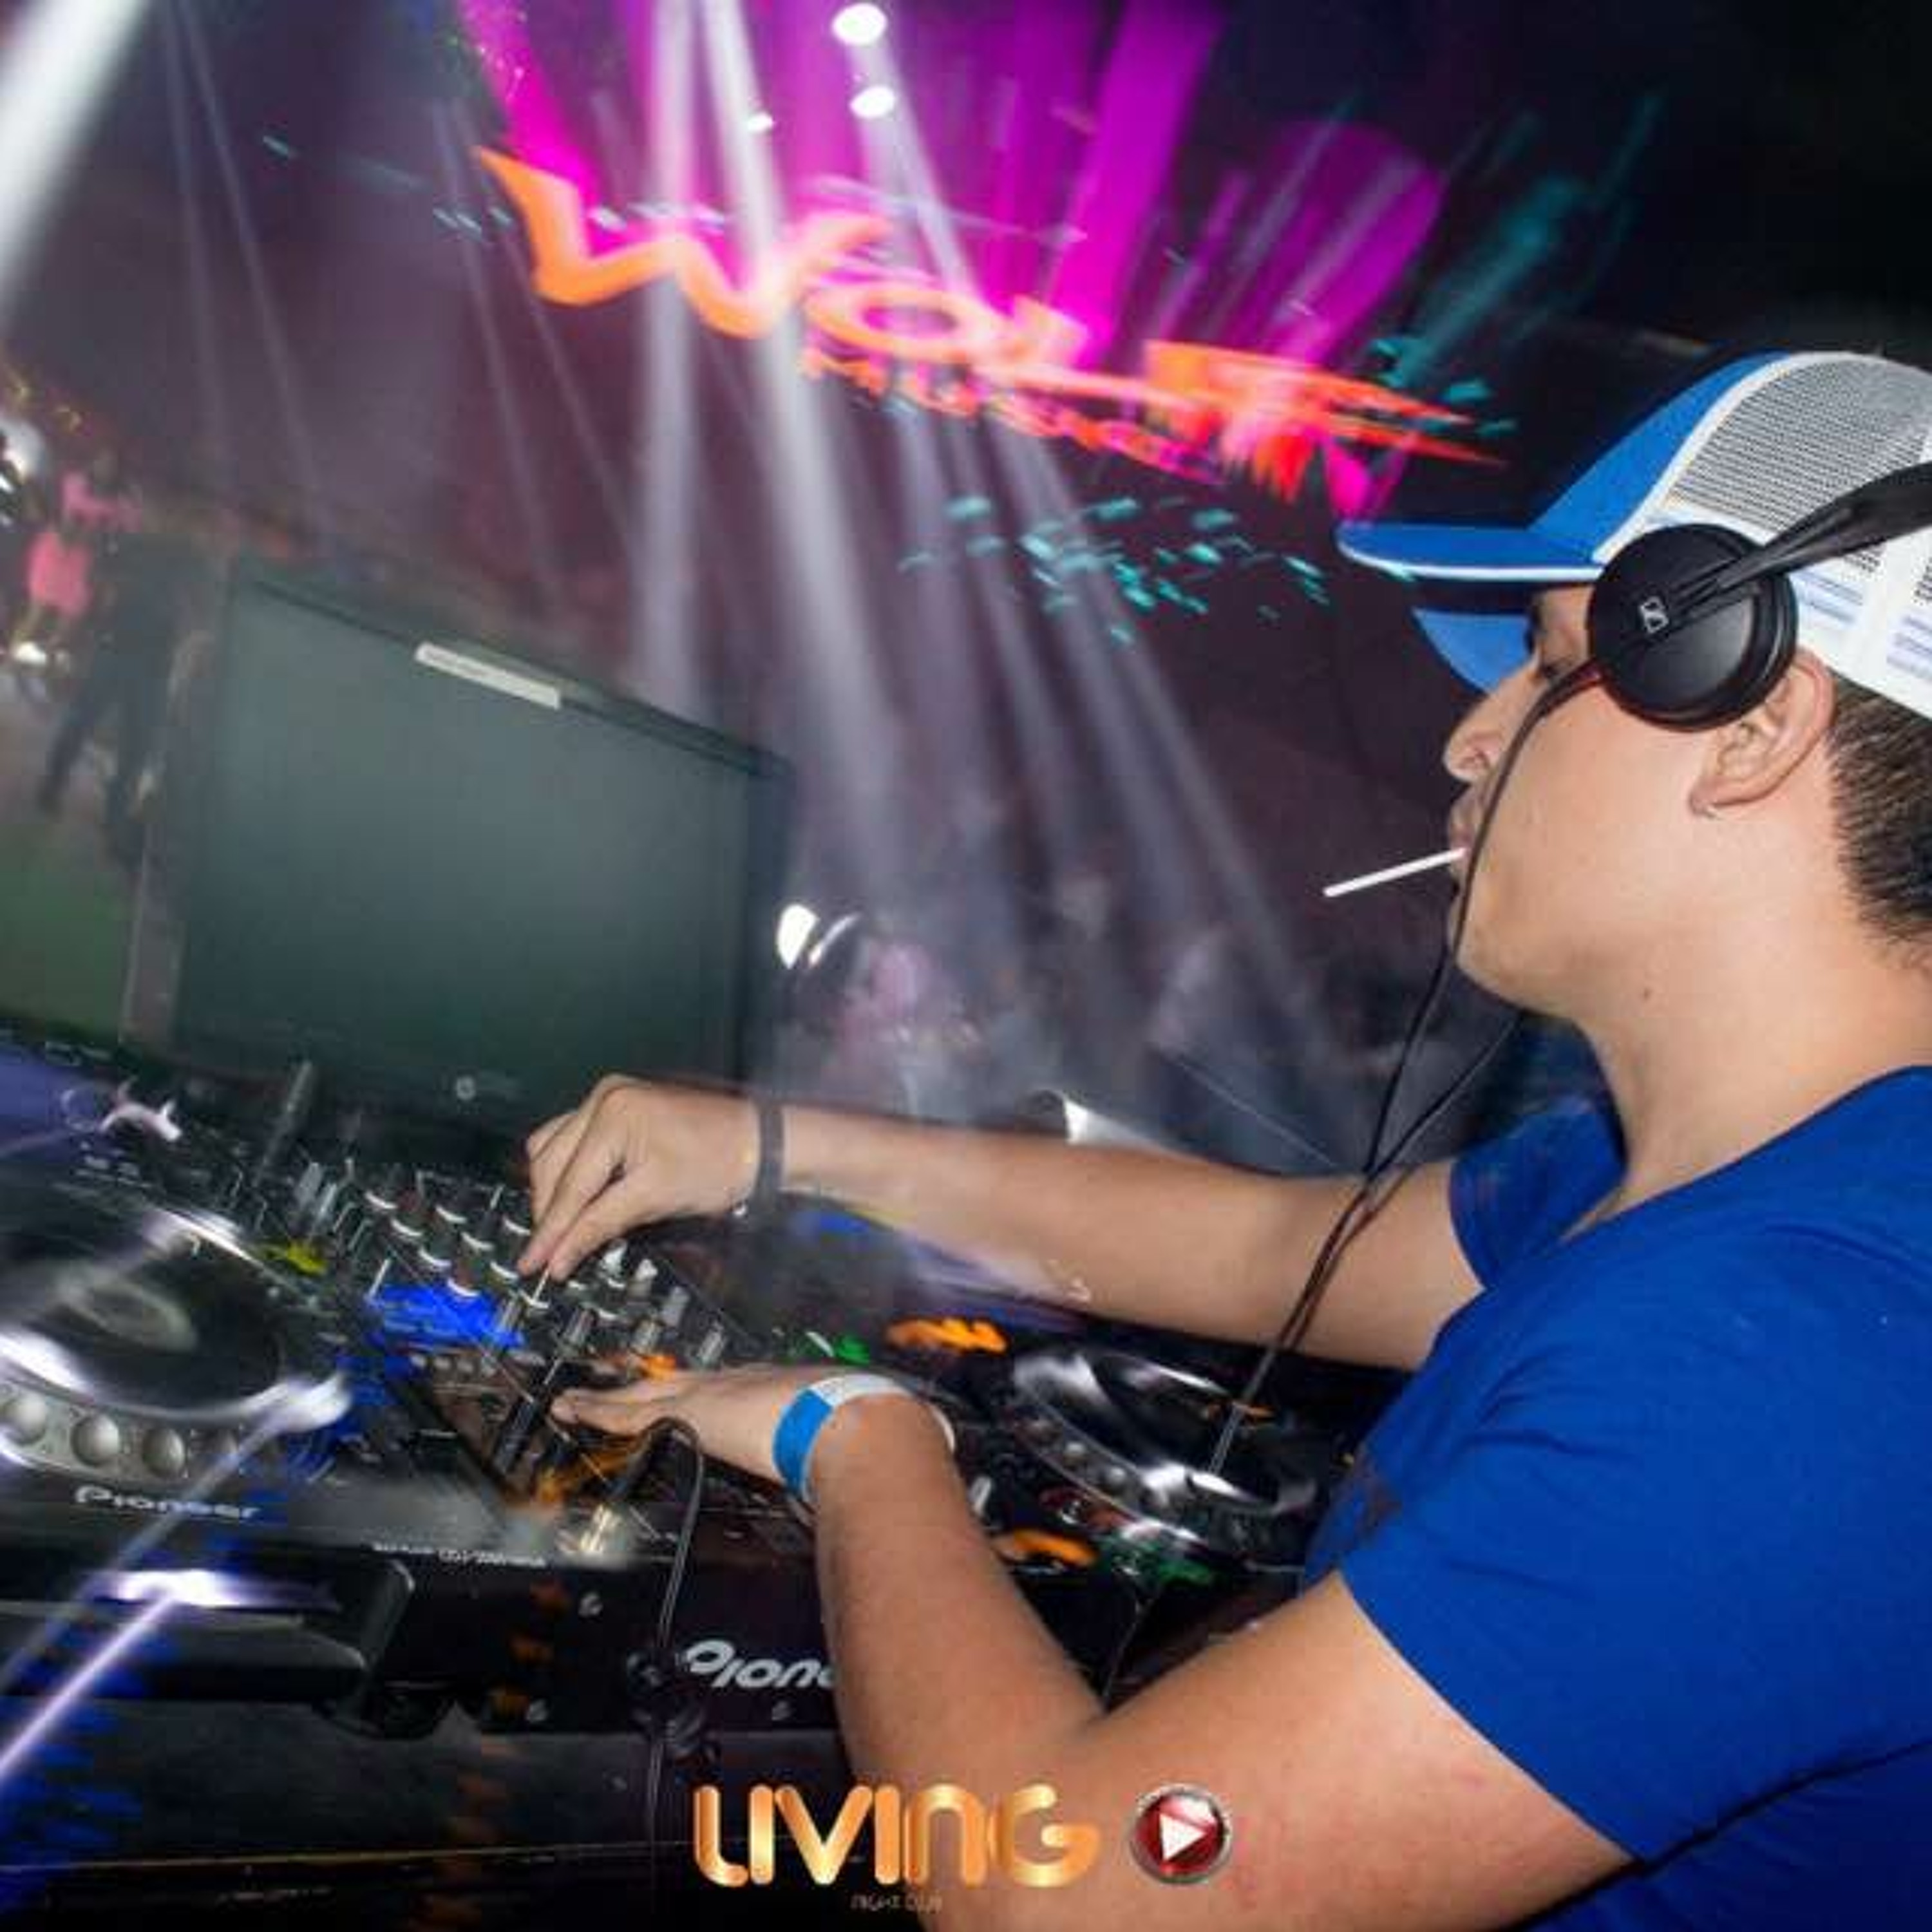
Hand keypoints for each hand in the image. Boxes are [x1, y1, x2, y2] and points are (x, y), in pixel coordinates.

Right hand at [520, 1077, 759, 1279]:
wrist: (759, 1141)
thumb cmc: (720, 1162)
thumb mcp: (655, 1199)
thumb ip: (600, 1225)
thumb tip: (559, 1256)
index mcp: (613, 1114)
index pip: (570, 1185)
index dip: (550, 1231)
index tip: (533, 1262)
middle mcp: (604, 1098)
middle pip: (551, 1165)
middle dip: (548, 1212)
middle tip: (546, 1253)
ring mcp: (608, 1098)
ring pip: (552, 1149)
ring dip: (552, 1189)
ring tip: (559, 1227)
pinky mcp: (616, 1106)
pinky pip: (570, 1137)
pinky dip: (567, 1169)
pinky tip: (575, 1195)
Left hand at [551, 1362, 933, 1489]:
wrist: (855, 1420)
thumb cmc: (862, 1428)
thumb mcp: (842, 1432)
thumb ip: (834, 1446)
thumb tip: (848, 1468)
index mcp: (772, 1385)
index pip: (720, 1387)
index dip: (692, 1391)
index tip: (675, 1395)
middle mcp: (737, 1380)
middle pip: (673, 1382)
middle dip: (639, 1388)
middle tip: (606, 1388)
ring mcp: (712, 1392)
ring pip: (644, 1393)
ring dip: (608, 1398)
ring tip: (573, 1400)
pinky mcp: (691, 1412)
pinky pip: (631, 1412)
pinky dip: (599, 1410)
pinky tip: (572, 1411)